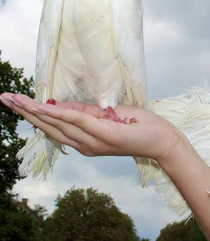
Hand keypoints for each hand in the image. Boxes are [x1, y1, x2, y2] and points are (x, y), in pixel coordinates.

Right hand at [0, 92, 183, 162]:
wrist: (162, 139)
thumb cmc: (140, 126)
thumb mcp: (109, 115)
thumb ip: (87, 112)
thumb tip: (61, 105)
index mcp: (86, 140)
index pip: (54, 126)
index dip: (34, 114)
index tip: (15, 101)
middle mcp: (85, 144)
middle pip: (48, 127)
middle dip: (25, 112)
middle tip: (4, 97)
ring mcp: (93, 141)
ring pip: (57, 124)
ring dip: (34, 111)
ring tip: (14, 99)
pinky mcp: (103, 135)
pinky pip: (76, 121)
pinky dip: (57, 114)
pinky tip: (42, 107)